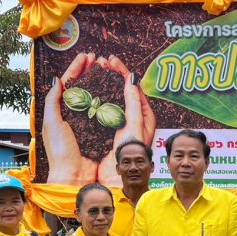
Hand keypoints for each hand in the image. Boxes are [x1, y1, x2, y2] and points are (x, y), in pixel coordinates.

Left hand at [43, 52, 98, 184]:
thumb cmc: (60, 151)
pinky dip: (111, 97)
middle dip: (90, 71)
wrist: (74, 175)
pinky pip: (107, 109)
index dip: (76, 69)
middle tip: (98, 58)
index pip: (68, 84)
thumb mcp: (51, 122)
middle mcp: (76, 114)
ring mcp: (90, 121)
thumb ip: (53, 101)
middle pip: (84, 86)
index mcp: (61, 111)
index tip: (85, 56)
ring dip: (101, 80)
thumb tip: (57, 80)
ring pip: (96, 95)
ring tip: (106, 68)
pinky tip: (115, 87)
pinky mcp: (102, 130)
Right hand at [97, 55, 157, 185]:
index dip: (123, 72)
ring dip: (106, 82)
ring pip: (115, 97)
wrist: (121, 174)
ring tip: (97, 69)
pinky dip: (99, 96)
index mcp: (145, 115)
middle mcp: (135, 117)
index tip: (112, 61)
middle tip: (103, 61)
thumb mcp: (134, 125)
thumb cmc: (130, 152)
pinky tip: (91, 89)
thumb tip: (131, 79)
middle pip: (125, 90)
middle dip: (114, 74)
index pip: (135, 87)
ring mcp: (123, 123)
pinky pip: (106, 108)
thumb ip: (134, 102)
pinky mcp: (111, 129)